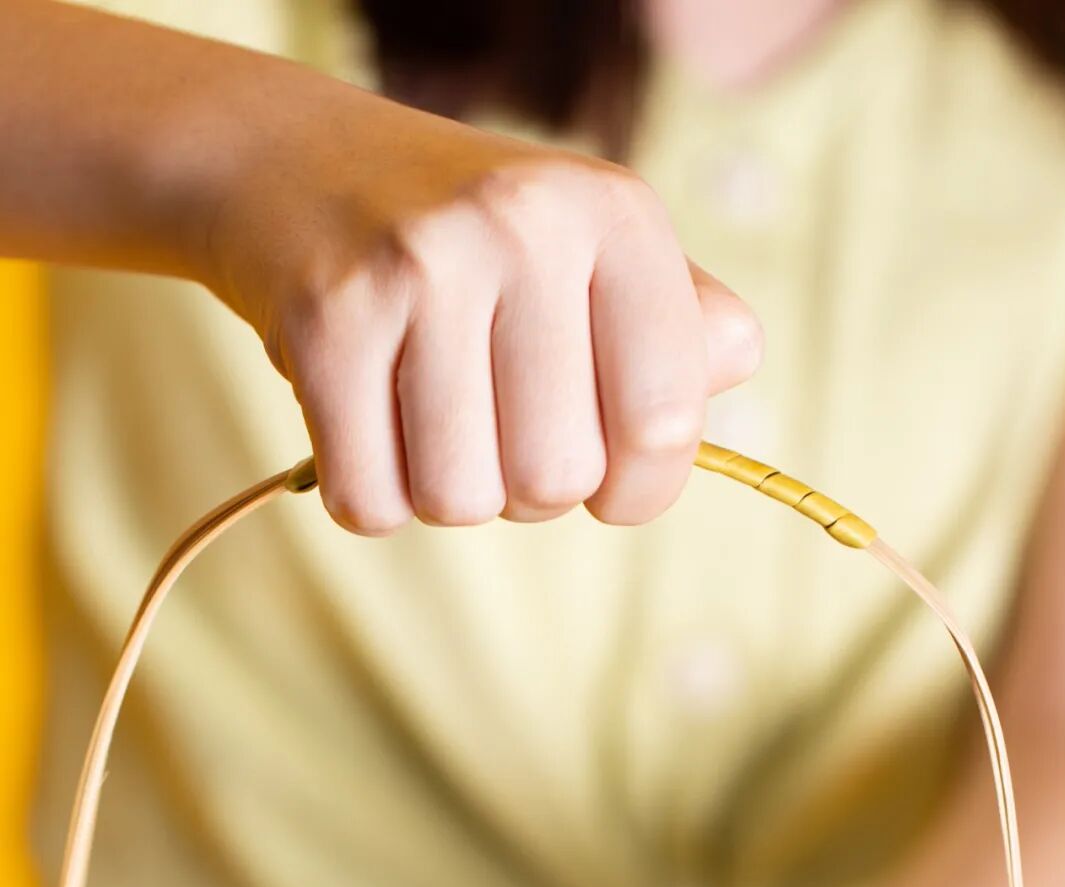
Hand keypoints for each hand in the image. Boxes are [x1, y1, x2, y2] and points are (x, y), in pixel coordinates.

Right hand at [203, 84, 761, 533]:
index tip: (606, 479)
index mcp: (612, 213)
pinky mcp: (326, 320)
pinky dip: (368, 495)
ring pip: (461, 501)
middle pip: (555, 478)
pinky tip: (365, 425)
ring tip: (428, 422)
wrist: (290, 164)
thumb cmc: (468, 243)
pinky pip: (369, 500)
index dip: (639, 489)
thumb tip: (732, 365)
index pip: (664, 421)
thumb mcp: (588, 253)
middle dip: (526, 490)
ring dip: (445, 495)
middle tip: (492, 428)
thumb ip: (680, 324)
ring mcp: (418, 268)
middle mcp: (522, 225)